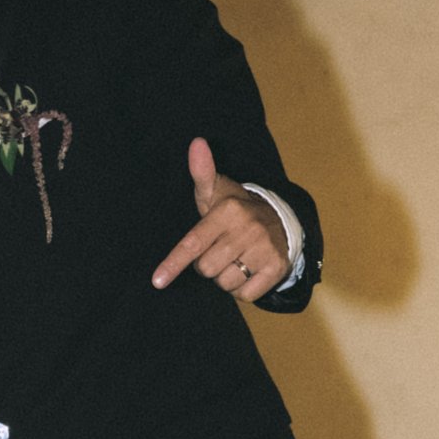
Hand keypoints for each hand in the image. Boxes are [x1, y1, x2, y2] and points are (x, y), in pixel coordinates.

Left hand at [151, 138, 287, 302]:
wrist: (280, 221)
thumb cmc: (235, 210)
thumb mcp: (216, 190)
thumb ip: (202, 172)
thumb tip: (196, 142)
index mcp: (228, 211)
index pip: (193, 243)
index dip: (174, 263)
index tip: (158, 281)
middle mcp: (247, 229)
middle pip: (206, 269)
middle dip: (207, 266)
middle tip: (219, 250)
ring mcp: (264, 249)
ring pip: (226, 284)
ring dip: (225, 279)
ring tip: (235, 260)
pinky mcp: (276, 268)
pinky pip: (245, 296)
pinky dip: (242, 290)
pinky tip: (248, 271)